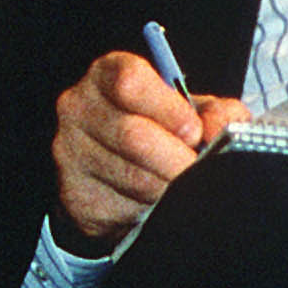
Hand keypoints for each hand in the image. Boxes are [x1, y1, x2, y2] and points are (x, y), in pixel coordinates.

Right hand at [50, 51, 250, 247]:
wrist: (120, 167)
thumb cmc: (160, 129)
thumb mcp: (191, 110)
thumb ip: (214, 112)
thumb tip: (217, 130)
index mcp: (107, 74)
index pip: (130, 83)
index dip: (169, 110)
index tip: (194, 132)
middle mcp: (80, 107)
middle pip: (132, 136)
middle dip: (177, 159)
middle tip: (197, 168)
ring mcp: (71, 151)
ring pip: (132, 178)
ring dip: (168, 189)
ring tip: (181, 186)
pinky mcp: (76, 194)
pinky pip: (123, 209)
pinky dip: (151, 212)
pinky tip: (156, 203)